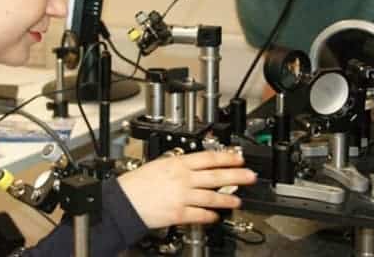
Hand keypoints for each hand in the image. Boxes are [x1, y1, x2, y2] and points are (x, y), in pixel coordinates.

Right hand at [117, 150, 256, 228]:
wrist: (123, 202)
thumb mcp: (158, 164)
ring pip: (211, 197)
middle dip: (236, 176)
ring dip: (227, 199)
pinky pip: (200, 215)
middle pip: (215, 176)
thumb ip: (178, 165)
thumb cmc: (136, 184)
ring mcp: (182, 197)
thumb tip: (192, 164)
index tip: (239, 157)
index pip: (208, 158)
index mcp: (178, 164)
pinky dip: (210, 216)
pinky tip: (216, 217)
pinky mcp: (179, 213)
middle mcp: (183, 179)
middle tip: (250, 176)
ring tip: (237, 200)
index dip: (227, 158)